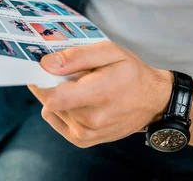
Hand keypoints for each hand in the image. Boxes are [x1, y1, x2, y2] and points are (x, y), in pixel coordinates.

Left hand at [28, 41, 172, 147]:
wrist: (151, 101)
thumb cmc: (131, 72)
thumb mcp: (109, 52)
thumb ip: (77, 56)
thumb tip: (47, 63)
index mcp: (98, 94)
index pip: (54, 97)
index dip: (40, 80)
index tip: (40, 67)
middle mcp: (90, 119)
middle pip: (50, 100)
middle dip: (52, 83)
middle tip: (69, 71)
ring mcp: (86, 133)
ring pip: (53, 109)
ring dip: (59, 96)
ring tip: (80, 85)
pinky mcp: (84, 140)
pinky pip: (57, 120)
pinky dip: (61, 108)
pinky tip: (77, 99)